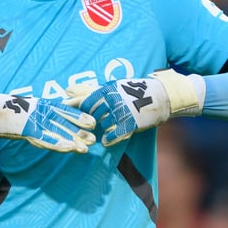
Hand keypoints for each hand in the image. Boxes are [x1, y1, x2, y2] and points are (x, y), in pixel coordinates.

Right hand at [0, 94, 95, 152]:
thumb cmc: (6, 109)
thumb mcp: (25, 109)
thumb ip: (37, 112)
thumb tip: (48, 117)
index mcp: (40, 104)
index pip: (63, 109)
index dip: (78, 116)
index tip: (93, 122)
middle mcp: (39, 110)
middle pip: (63, 121)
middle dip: (79, 131)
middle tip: (94, 139)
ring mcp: (33, 119)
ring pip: (56, 130)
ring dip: (71, 139)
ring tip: (84, 148)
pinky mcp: (24, 127)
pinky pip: (43, 137)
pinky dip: (55, 142)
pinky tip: (66, 148)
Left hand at [66, 70, 204, 146]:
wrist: (160, 96)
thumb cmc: (133, 90)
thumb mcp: (112, 87)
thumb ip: (89, 90)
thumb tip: (66, 90)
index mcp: (107, 90)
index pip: (85, 103)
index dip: (78, 111)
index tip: (73, 115)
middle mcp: (113, 100)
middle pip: (92, 116)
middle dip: (88, 123)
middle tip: (83, 129)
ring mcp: (122, 112)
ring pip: (103, 125)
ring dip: (98, 130)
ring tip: (95, 134)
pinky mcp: (131, 123)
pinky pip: (115, 134)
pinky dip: (109, 139)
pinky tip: (105, 141)